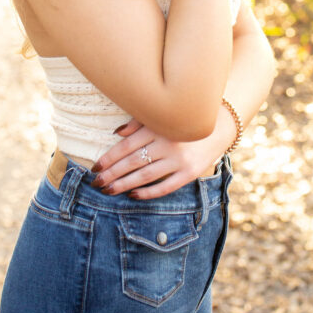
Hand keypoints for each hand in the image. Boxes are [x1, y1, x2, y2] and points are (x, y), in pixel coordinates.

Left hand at [90, 118, 224, 199]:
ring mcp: (179, 160)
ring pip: (145, 176)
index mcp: (157, 127)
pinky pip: (165, 186)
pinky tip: (133, 195)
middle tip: (96, 183)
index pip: (126, 146)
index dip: (109, 157)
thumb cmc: (181, 121)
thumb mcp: (160, 116)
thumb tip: (117, 133)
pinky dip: (148, 193)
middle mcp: (167, 143)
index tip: (95, 167)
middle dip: (112, 174)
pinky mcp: (189, 173)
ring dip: (124, 185)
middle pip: (133, 162)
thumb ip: (138, 123)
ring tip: (109, 191)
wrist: (218, 127)